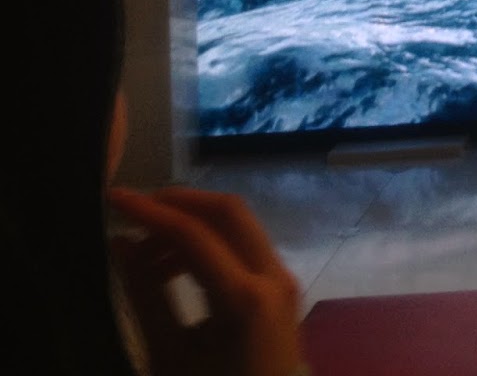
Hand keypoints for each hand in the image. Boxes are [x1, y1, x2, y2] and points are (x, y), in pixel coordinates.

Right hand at [108, 186, 304, 375]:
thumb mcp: (169, 356)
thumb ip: (146, 297)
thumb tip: (123, 244)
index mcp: (247, 297)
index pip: (195, 234)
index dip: (150, 212)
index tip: (113, 199)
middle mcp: (275, 276)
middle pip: (229, 211)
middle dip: (178, 204)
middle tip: (133, 212)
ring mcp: (284, 279)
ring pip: (238, 226)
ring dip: (192, 226)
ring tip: (144, 257)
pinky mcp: (281, 288)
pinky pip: (244, 248)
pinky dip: (209, 246)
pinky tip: (173, 269)